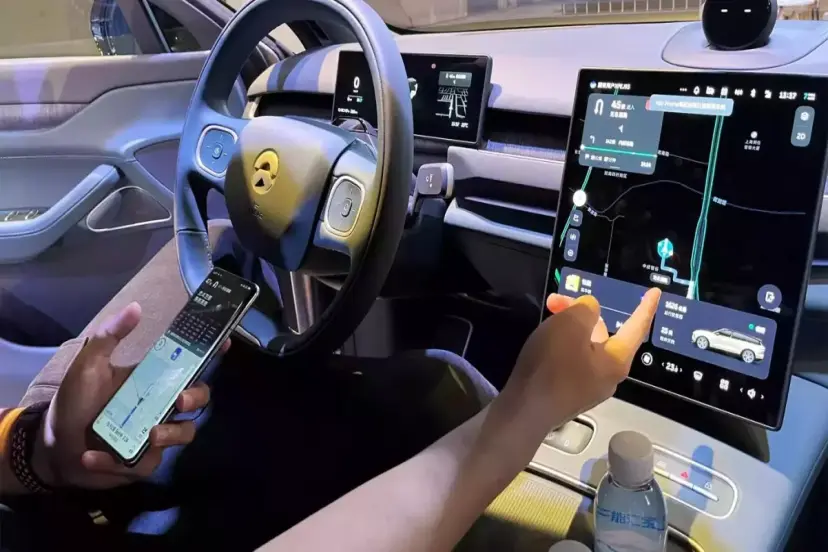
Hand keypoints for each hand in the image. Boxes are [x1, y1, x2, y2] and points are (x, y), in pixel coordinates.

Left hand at [36, 302, 228, 488]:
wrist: (52, 448)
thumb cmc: (73, 403)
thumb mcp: (88, 365)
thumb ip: (110, 336)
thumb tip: (136, 307)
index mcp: (152, 379)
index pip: (188, 363)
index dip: (211, 353)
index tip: (225, 343)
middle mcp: (160, 404)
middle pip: (198, 397)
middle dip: (196, 397)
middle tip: (179, 401)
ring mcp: (155, 433)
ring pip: (184, 433)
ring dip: (170, 435)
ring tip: (148, 437)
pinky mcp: (142, 462)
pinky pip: (146, 463)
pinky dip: (118, 461)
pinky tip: (94, 456)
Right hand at [496, 289, 660, 439]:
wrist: (523, 411)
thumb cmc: (551, 366)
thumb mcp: (570, 325)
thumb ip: (585, 310)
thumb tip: (589, 310)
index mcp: (616, 360)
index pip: (636, 327)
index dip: (645, 307)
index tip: (656, 292)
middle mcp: (607, 376)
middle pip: (602, 334)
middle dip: (581, 313)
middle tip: (555, 301)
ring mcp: (586, 388)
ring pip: (584, 347)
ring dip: (569, 328)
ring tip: (546, 319)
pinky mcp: (566, 394)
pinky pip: (570, 361)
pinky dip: (561, 345)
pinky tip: (543, 342)